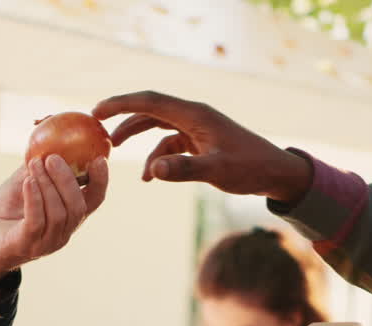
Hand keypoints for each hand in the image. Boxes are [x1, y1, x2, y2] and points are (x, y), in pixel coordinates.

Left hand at [0, 154, 107, 290]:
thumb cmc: (4, 213)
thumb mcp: (22, 184)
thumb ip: (38, 166)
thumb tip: (48, 137)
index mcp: (68, 218)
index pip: (94, 201)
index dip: (101, 181)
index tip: (98, 158)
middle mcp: (63, 233)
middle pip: (78, 207)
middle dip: (68, 179)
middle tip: (53, 157)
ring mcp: (46, 243)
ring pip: (59, 213)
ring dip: (47, 185)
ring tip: (34, 165)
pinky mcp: (26, 245)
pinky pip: (36, 221)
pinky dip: (34, 198)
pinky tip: (28, 181)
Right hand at [93, 90, 312, 204]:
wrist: (275, 173)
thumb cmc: (250, 168)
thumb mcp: (216, 170)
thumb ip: (183, 170)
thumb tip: (151, 170)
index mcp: (194, 114)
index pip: (149, 102)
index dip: (120, 104)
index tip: (96, 111)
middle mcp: (193, 116)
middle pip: (149, 110)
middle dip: (123, 119)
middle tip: (96, 129)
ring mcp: (196, 129)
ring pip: (157, 128)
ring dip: (137, 139)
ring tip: (115, 153)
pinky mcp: (200, 143)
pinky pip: (170, 145)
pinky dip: (157, 158)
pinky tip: (150, 177)